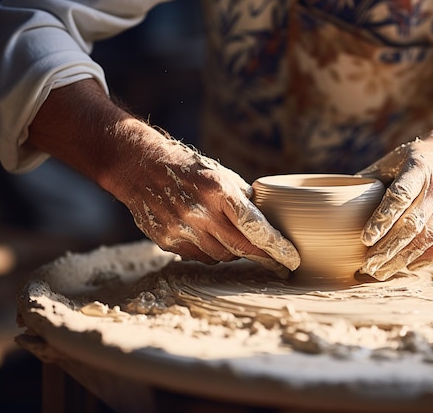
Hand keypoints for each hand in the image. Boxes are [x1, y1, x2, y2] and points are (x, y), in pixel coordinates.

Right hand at [125, 138, 300, 277]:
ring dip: (233, 252)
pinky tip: (207, 236)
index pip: (255, 226)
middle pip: (241, 248)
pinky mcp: (167, 241)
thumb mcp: (222, 176)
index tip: (292, 260)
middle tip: (278, 264)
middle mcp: (200, 212)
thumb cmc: (190, 170)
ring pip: (221, 256)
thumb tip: (270, 225)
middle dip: (263, 257)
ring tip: (231, 236)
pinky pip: (200, 257)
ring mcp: (181, 229)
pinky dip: (210, 251)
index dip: (276, 247)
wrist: (140, 167)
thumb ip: (244, 201)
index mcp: (219, 191)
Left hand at [357, 138, 432, 280]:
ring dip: (401, 260)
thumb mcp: (390, 162)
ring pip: (427, 240)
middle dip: (387, 248)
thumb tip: (332, 201)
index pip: (399, 196)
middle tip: (366, 265)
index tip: (364, 239)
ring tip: (378, 272)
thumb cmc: (411, 162)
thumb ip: (367, 181)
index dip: (381, 219)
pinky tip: (402, 267)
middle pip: (412, 224)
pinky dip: (421, 261)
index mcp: (418, 168)